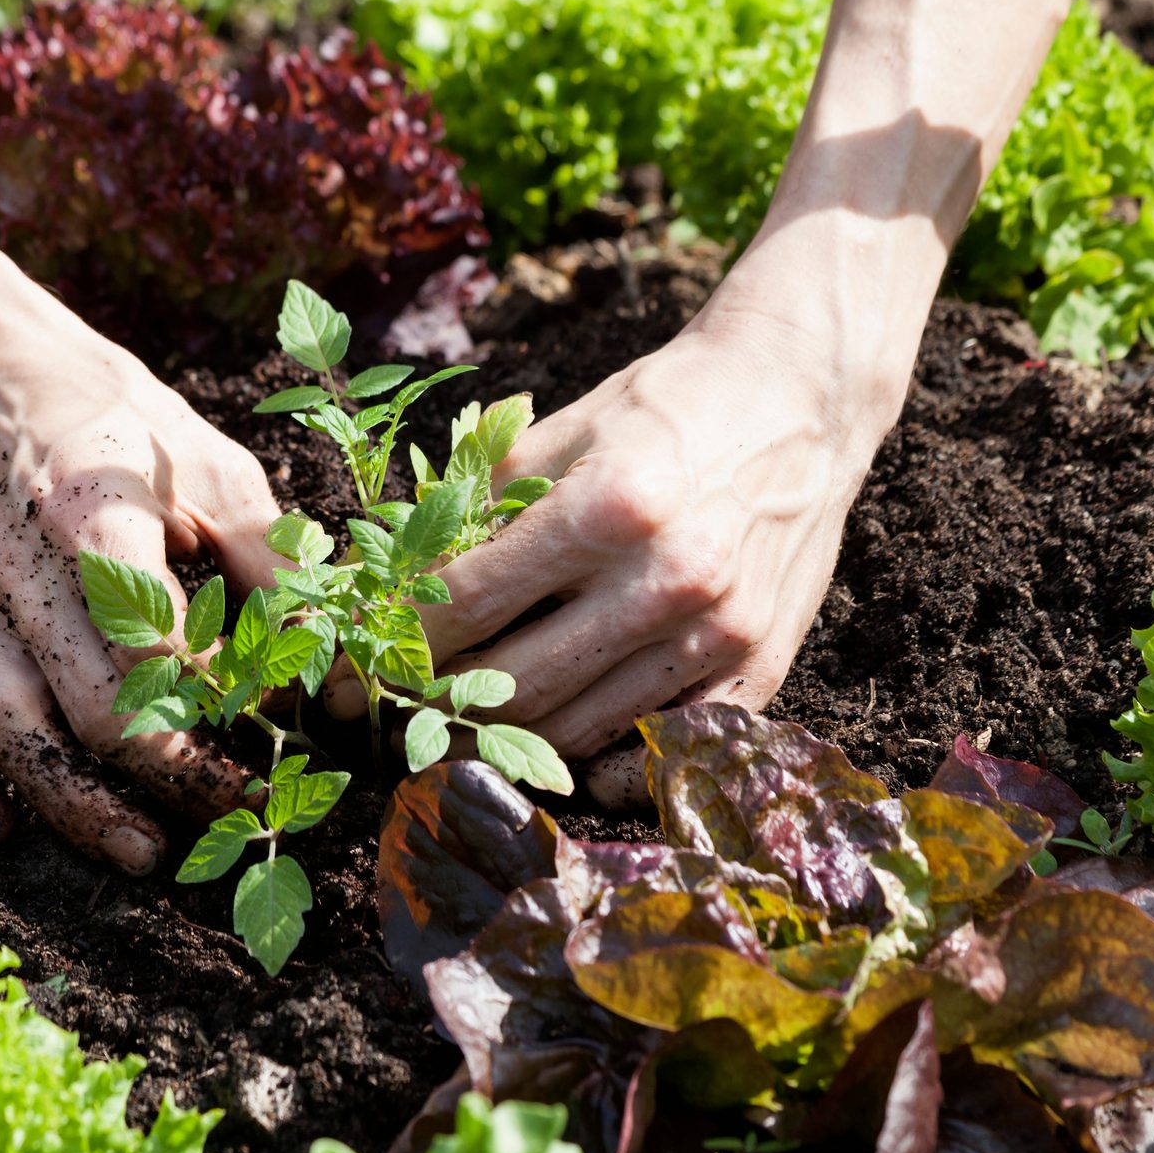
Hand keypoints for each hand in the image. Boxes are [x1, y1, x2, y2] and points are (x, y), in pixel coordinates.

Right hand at [0, 309, 285, 872]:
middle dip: (173, 775)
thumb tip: (319, 656)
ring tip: (143, 852)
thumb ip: (267, 555)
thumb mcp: (210, 461)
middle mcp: (27, 580)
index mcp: (92, 522)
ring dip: (73, 805)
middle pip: (89, 712)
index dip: (229, 697)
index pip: (160, 644)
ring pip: (13, 734)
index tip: (284, 714)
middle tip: (246, 805)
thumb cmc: (115, 419)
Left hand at [341, 309, 897, 806]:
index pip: (467, 606)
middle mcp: (667, 579)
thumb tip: (384, 582)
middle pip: (514, 685)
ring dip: (504, 738)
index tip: (353, 665)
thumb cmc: (664, 405)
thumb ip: (476, 507)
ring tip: (455, 726)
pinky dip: (602, 759)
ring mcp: (719, 632)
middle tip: (393, 709)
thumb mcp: (561, 430)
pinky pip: (659, 747)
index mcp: (607, 507)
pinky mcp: (759, 665)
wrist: (799, 393)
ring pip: (577, 730)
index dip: (397, 644)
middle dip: (435, 704)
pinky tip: (559, 740)